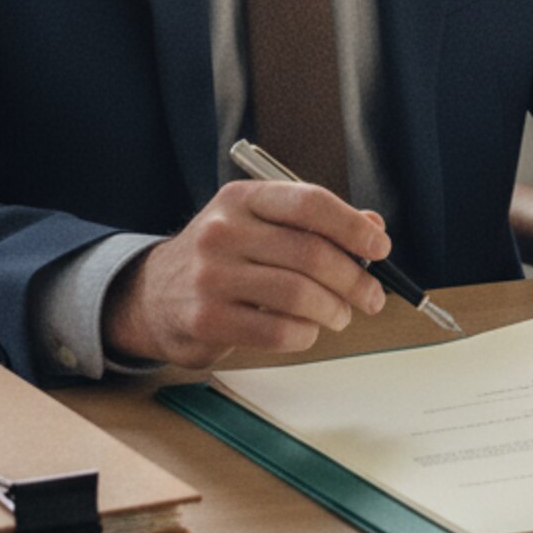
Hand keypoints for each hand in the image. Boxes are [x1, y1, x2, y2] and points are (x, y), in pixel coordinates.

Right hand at [101, 180, 390, 367]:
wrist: (153, 295)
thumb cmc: (222, 257)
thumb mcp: (259, 224)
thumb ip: (314, 224)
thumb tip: (372, 227)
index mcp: (242, 198)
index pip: (309, 202)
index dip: (352, 226)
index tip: (380, 246)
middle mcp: (223, 231)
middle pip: (310, 253)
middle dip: (353, 279)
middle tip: (371, 296)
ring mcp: (211, 276)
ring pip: (298, 295)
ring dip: (333, 310)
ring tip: (340, 315)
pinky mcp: (206, 319)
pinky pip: (277, 331)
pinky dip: (305, 334)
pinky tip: (307, 331)